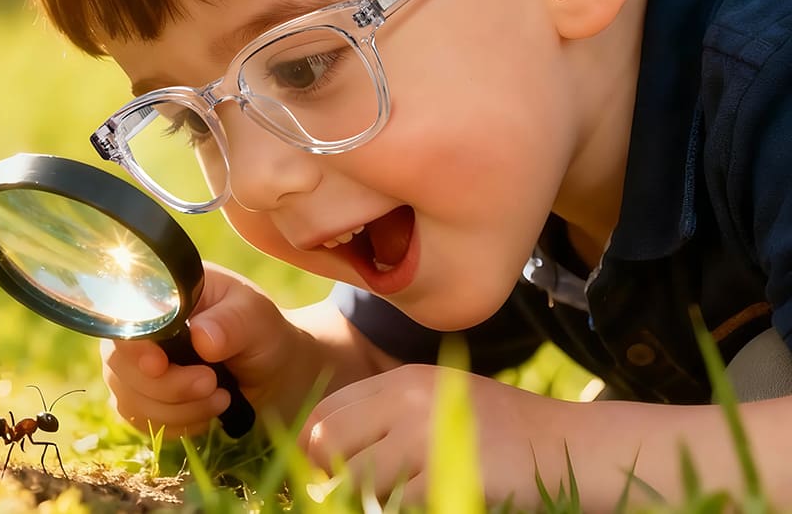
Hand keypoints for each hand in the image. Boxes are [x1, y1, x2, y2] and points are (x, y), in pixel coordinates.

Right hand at [100, 261, 309, 435]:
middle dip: (167, 386)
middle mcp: (141, 331)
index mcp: (162, 296)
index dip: (133, 347)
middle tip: (212, 383)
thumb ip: (233, 322)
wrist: (275, 375)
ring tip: (221, 397)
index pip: (123, 318)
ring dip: (177, 409)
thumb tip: (201, 337)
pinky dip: (177, 424)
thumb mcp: (257, 319)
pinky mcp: (144, 400)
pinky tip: (208, 411)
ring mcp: (137, 367)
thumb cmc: (263, 334)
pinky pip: (141, 421)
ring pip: (129, 399)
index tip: (160, 366)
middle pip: (120, 365)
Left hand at [298, 364, 567, 506]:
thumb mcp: (436, 404)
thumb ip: (386, 417)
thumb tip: (323, 449)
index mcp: (400, 381)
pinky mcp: (447, 473)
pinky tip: (426, 503)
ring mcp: (426, 435)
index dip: (315, 448)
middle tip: (351, 496)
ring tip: (394, 498)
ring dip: (364, 499)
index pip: (325, 412)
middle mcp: (406, 400)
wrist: (567, 445)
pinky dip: (398, 511)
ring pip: (355, 477)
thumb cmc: (498, 432)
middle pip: (328, 441)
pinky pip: (394, 504)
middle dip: (329, 475)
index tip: (329, 474)